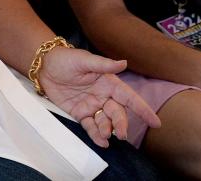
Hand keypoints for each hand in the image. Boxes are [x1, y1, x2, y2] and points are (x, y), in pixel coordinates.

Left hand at [39, 47, 160, 147]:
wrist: (44, 66)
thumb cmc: (66, 59)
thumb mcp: (85, 60)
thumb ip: (104, 64)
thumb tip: (124, 63)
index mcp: (108, 82)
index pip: (129, 97)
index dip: (142, 109)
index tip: (155, 122)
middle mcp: (103, 96)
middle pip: (117, 113)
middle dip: (121, 124)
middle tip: (121, 134)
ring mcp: (92, 106)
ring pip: (105, 122)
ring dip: (108, 130)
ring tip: (106, 136)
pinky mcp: (79, 113)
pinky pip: (90, 126)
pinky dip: (96, 135)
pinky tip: (101, 142)